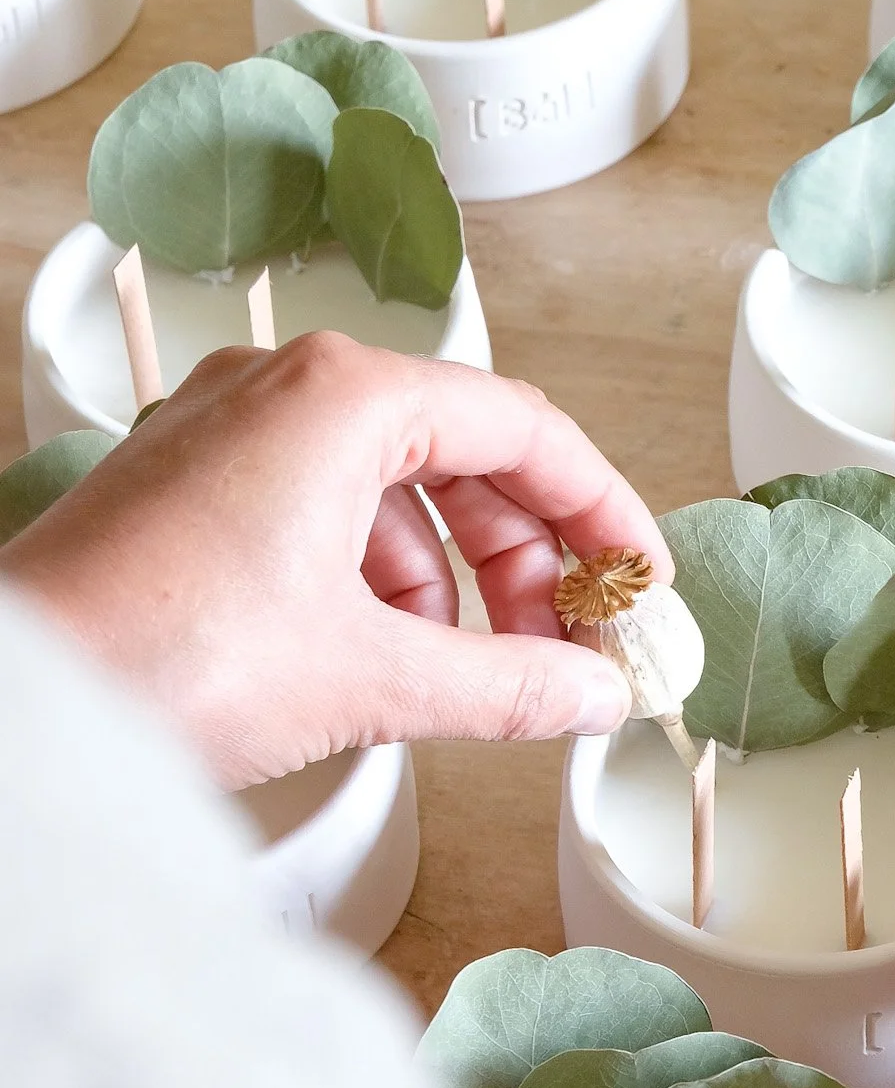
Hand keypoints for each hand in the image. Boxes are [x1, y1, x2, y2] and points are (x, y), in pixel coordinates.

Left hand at [0, 334, 666, 788]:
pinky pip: (321, 509)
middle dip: (526, 559)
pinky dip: (375, 578)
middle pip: (460, 454)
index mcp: (345, 396)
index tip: (639, 584)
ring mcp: (228, 430)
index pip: (526, 431)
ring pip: (388, 486)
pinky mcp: (191, 484)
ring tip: (476, 669)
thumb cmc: (165, 658)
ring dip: (451, 578)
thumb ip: (507, 683)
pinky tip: (388, 655)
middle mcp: (285, 388)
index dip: (602, 514)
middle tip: (566, 647)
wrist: (22, 699)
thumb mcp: (371, 677)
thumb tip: (593, 696)